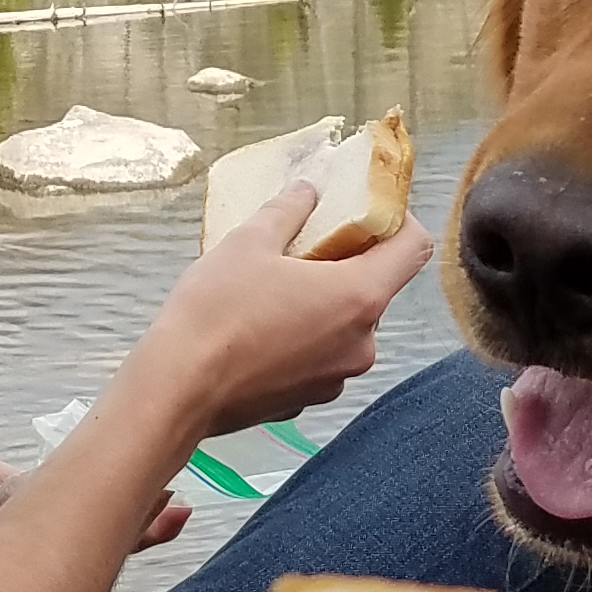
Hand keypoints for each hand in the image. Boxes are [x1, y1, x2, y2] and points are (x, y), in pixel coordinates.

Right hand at [137, 181, 433, 440]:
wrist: (177, 389)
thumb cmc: (216, 312)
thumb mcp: (249, 242)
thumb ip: (288, 210)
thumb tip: (307, 191)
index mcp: (359, 297)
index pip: (414, 248)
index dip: (400, 221)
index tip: (369, 211)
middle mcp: (362, 343)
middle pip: (375, 289)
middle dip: (347, 265)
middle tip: (305, 247)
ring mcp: (336, 377)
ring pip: (345, 326)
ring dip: (322, 304)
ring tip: (274, 290)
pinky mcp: (308, 400)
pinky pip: (319, 357)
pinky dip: (302, 339)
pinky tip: (260, 329)